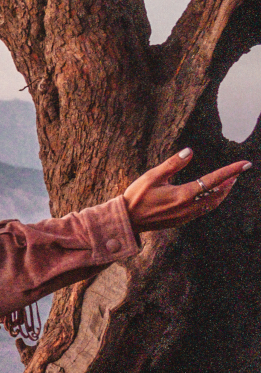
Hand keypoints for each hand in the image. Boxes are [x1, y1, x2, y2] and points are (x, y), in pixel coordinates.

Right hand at [123, 149, 250, 232]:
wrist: (127, 221)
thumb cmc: (136, 196)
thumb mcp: (152, 176)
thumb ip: (172, 164)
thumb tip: (189, 151)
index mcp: (183, 194)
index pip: (214, 179)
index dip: (231, 171)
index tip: (245, 164)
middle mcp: (188, 207)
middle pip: (217, 194)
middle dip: (229, 183)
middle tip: (237, 172)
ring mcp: (185, 216)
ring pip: (212, 204)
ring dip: (222, 193)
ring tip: (228, 182)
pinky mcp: (181, 220)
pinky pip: (203, 210)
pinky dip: (212, 201)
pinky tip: (211, 195)